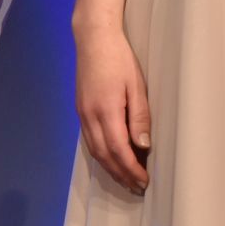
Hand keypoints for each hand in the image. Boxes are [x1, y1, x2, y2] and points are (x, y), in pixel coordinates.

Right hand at [75, 21, 151, 192]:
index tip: (144, 181)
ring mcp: (82, 114)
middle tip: (137, 187)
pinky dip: (101, 155)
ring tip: (125, 179)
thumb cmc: (119, 58)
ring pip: (94, 151)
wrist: (93, 38)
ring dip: (110, 168)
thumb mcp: (136, 85)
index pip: (118, 150)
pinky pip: (89, 140)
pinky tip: (111, 158)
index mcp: (106, 111)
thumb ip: (139, 116)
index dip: (131, 169)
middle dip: (121, 174)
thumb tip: (144, 145)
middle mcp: (89, 116)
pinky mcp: (80, 109)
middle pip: (104, 155)